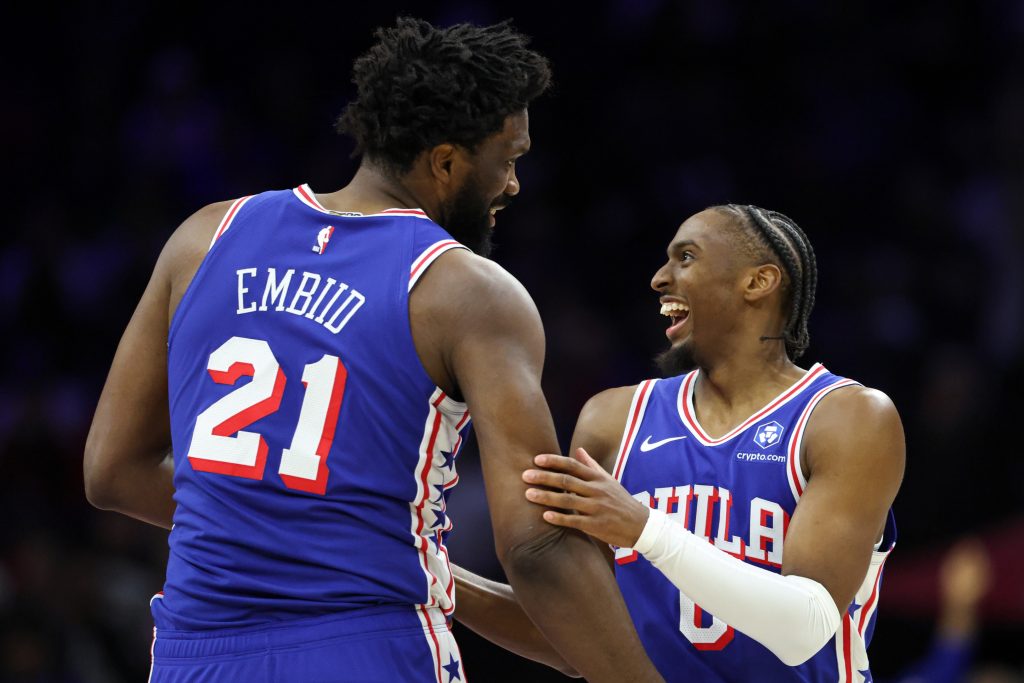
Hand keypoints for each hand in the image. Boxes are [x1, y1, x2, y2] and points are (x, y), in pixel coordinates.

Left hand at [523, 448, 649, 547]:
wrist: (641, 525)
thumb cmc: (621, 501)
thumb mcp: (609, 480)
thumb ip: (591, 465)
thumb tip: (578, 450)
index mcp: (598, 478)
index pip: (572, 466)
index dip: (554, 461)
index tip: (536, 459)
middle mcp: (596, 491)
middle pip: (566, 481)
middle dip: (544, 477)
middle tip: (525, 475)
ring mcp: (596, 508)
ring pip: (567, 500)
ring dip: (546, 497)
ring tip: (528, 494)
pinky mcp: (596, 525)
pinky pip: (574, 521)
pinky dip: (559, 518)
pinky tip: (544, 516)